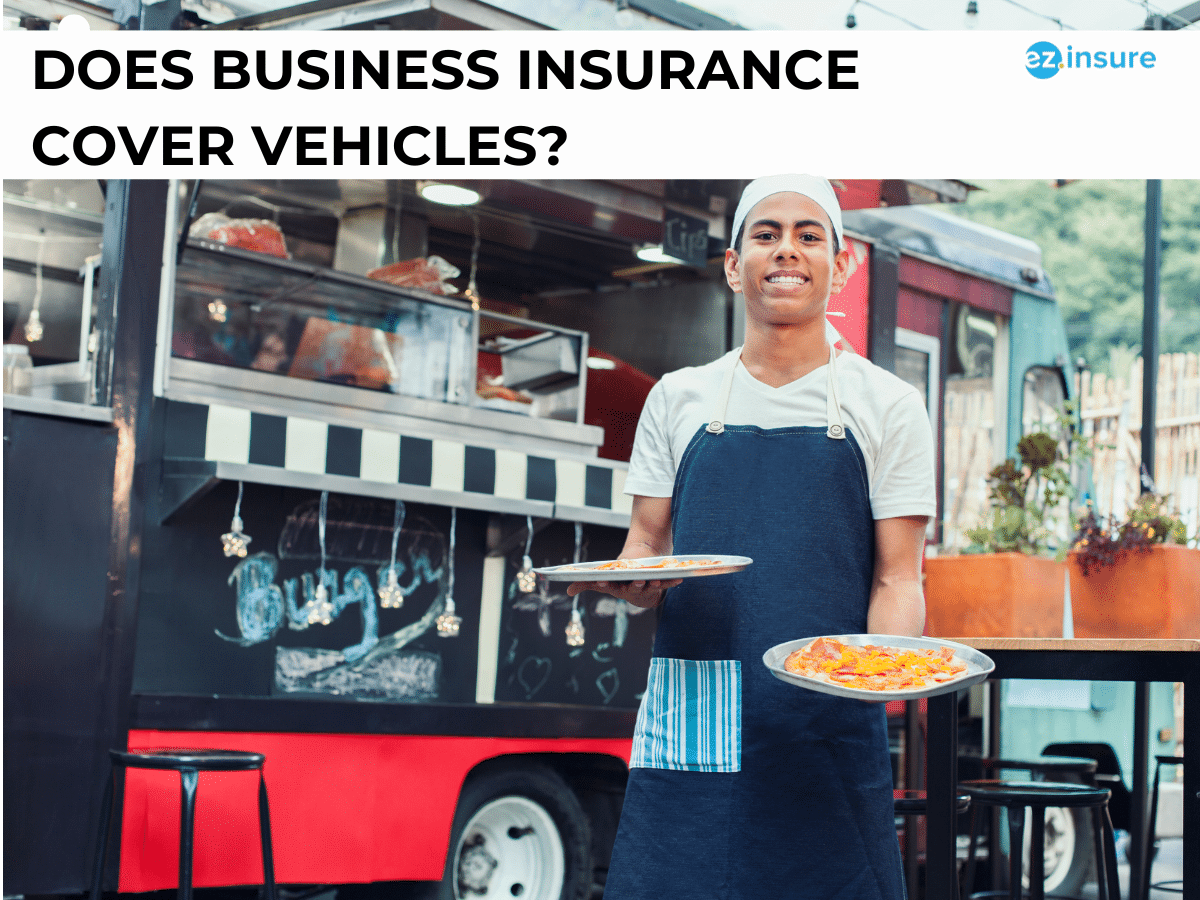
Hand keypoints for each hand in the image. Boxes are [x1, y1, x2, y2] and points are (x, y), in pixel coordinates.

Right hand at [566, 577, 681, 608]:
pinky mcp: (659, 583)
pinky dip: (672, 582)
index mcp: (617, 587)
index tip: (600, 579)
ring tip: (656, 579)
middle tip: (636, 582)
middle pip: (632, 588)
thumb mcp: (604, 579)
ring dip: (653, 585)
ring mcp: (646, 587)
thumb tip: (567, 591)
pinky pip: (666, 584)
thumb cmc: (620, 577)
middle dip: (634, 586)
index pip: (609, 586)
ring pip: (650, 587)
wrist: (641, 574)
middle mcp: (631, 590)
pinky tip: (679, 579)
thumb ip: (587, 583)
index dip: (605, 584)